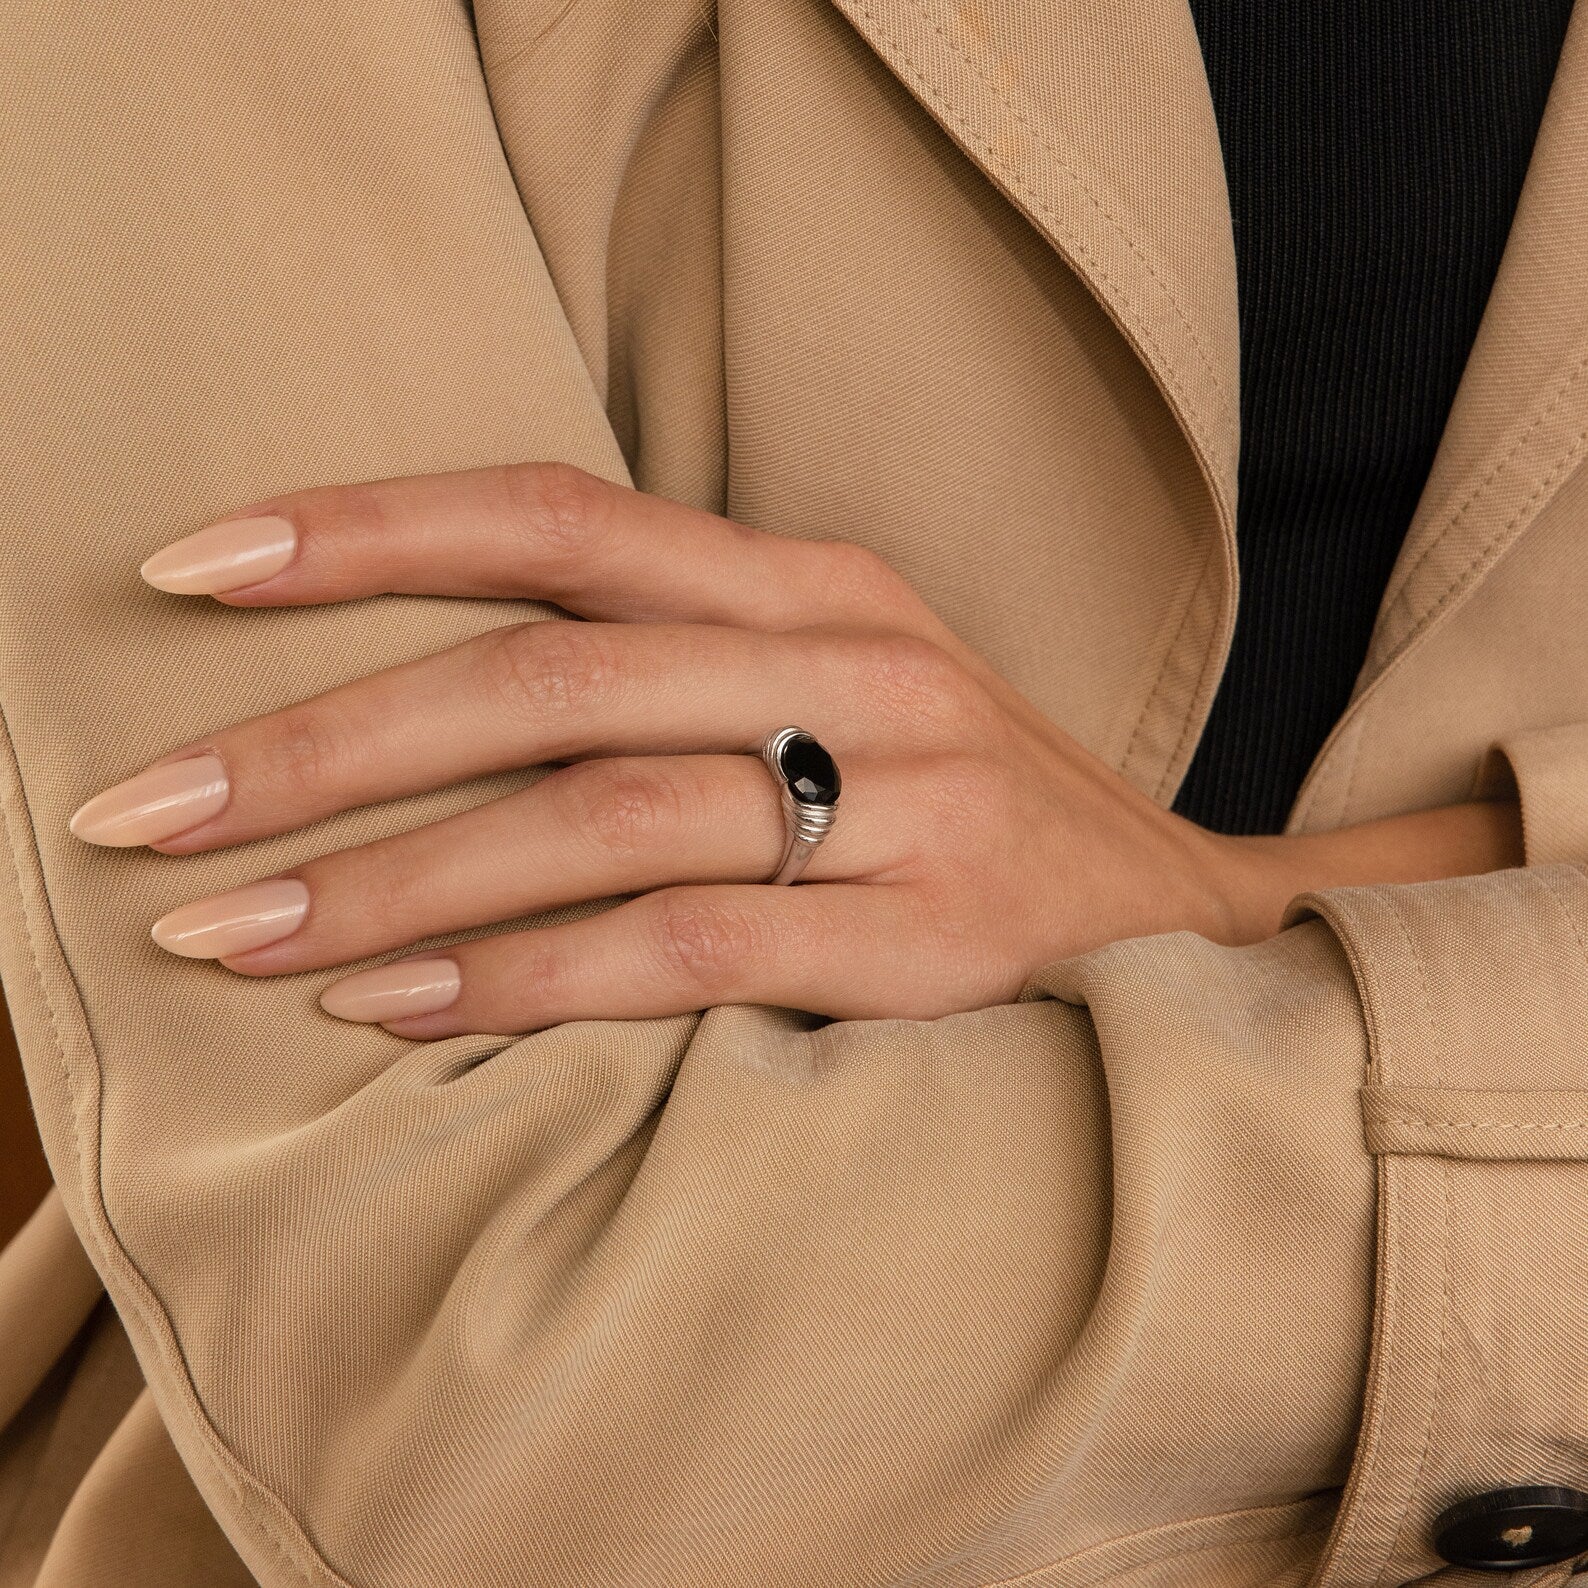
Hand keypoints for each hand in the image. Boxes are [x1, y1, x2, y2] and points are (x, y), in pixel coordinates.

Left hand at [69, 464, 1522, 1035]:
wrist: (1190, 918)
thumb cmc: (957, 802)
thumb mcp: (831, 682)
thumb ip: (665, 667)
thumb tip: (425, 706)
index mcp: (811, 580)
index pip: (559, 515)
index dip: (367, 530)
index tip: (192, 567)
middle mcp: (856, 658)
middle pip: (550, 675)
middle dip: (330, 741)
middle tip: (154, 813)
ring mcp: (907, 795)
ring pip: (604, 814)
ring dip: (399, 881)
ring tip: (241, 934)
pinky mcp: (937, 935)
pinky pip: (690, 945)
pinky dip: (529, 977)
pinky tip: (403, 1010)